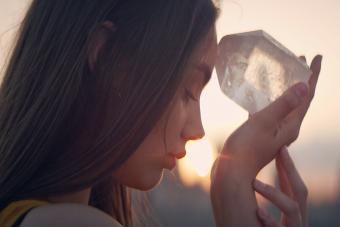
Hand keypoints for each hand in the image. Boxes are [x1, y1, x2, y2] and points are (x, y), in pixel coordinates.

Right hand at [211, 55, 321, 180]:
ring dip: (286, 88)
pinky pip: (270, 112)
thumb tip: (304, 86)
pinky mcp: (262, 134)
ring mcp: (274, 132)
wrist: (232, 171)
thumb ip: (283, 104)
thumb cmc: (245, 148)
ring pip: (284, 105)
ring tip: (283, 73)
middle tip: (299, 60)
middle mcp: (286, 129)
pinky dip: (270, 100)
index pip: (307, 96)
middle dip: (302, 79)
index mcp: (291, 126)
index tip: (316, 57)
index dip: (313, 76)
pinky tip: (262, 95)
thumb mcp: (264, 123)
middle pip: (299, 100)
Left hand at [253, 147, 307, 226]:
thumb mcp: (274, 216)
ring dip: (273, 193)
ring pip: (292, 209)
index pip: (294, 185)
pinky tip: (258, 211)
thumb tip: (256, 176)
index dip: (289, 166)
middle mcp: (298, 219)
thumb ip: (273, 200)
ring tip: (254, 182)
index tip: (281, 147)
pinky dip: (270, 220)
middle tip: (279, 151)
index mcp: (295, 213)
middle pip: (300, 191)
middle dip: (290, 170)